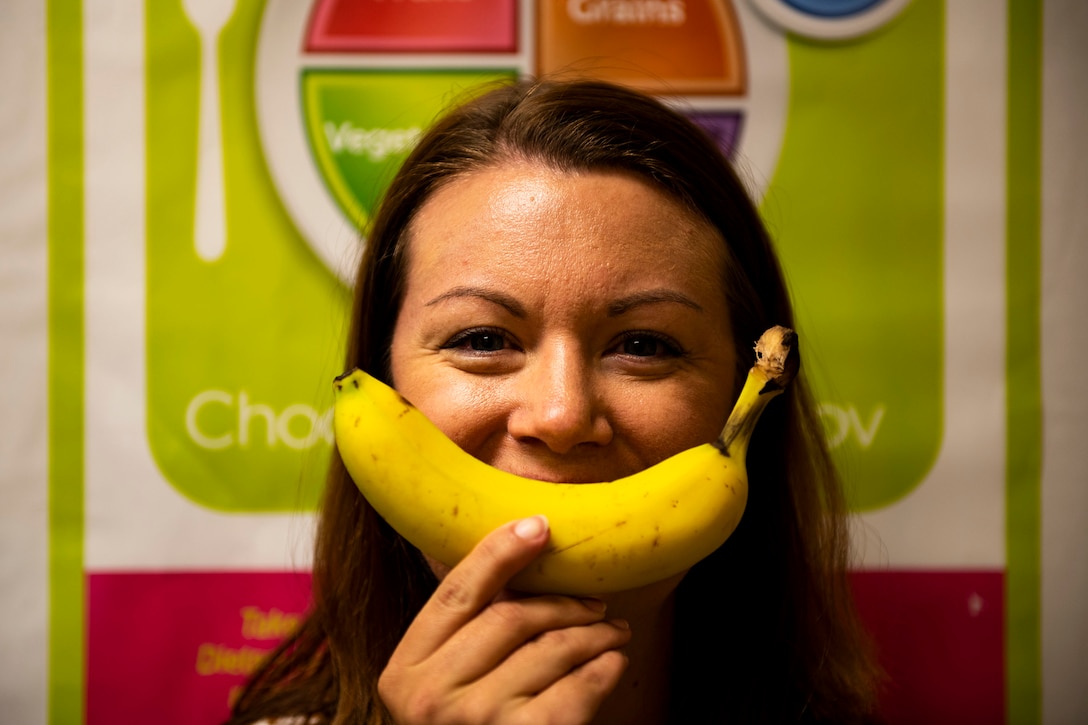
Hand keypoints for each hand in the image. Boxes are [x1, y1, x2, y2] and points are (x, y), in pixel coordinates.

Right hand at [378, 516, 631, 723]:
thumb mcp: (440, 689)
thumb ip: (460, 639)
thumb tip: (517, 555)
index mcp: (403, 672)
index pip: (457, 592)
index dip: (500, 551)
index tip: (540, 525)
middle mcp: (430, 696)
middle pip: (513, 617)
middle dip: (564, 603)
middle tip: (596, 603)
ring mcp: (474, 721)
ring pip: (552, 648)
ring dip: (594, 633)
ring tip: (613, 631)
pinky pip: (577, 687)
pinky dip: (604, 667)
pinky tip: (613, 660)